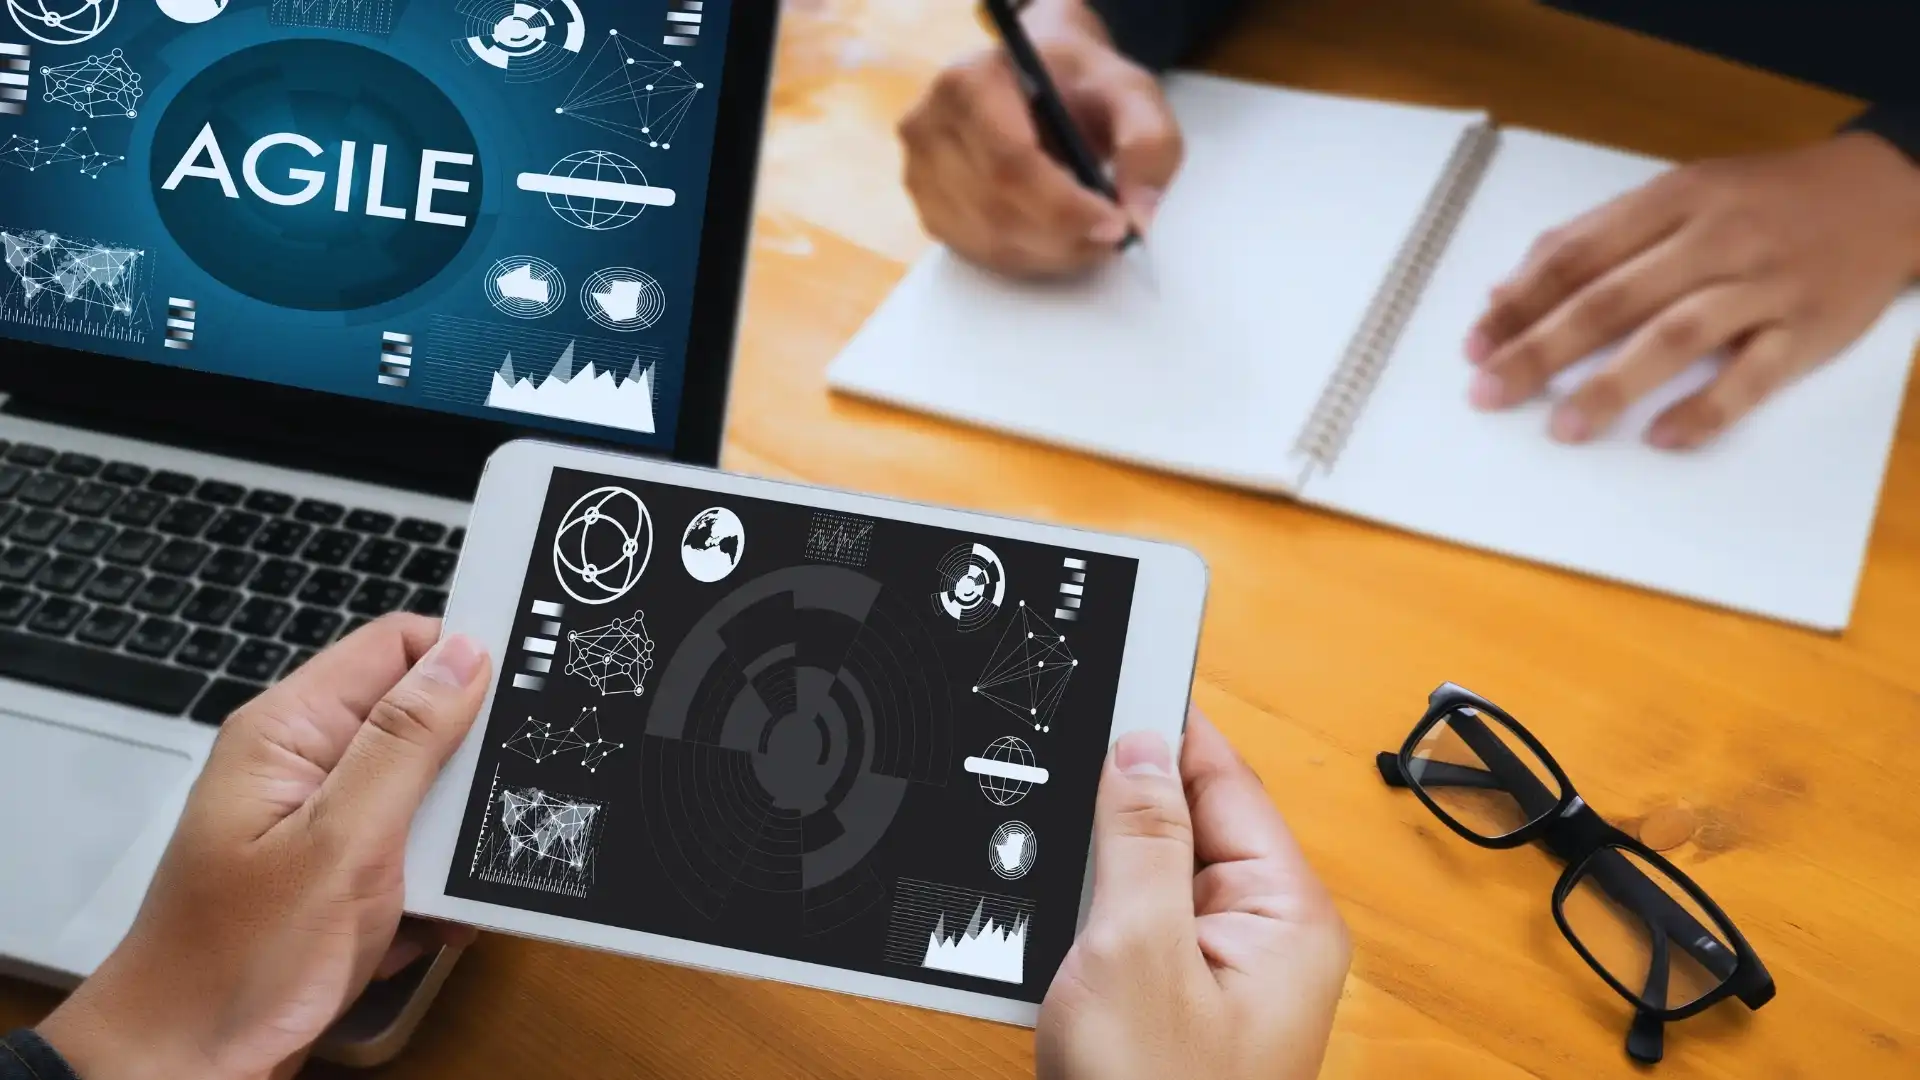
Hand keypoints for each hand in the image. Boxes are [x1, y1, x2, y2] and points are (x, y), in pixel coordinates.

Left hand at [38, 615, 491, 1079]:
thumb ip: (406, 742)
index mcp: (292, 732)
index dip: (464, 661)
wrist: (184, 1069)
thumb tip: (464, 656)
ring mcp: (320, 824)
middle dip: (465, 773)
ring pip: (426, 799)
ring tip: (442, 890)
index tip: (522, 695)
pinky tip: (423, 929)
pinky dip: (431, 894)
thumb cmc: (234, 964)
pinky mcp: (336, 877)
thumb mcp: (340, 843)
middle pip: (420, 722)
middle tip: (485, 814)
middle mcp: (304, 765)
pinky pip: (412, 859)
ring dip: (451, 846)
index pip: (397, 646)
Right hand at [899, 0, 1178, 276]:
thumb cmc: (1079, 85)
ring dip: (1049, 254)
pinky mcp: (928, 209)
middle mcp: (929, 125)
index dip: (1064, 206)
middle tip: (1111, 239)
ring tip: (1090, 239)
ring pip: (987, 240)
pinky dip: (1026, 259)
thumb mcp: (1130, 93)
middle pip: (996, 207)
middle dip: (1063, 236)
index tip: (1115, 225)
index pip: (1010, 162)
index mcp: (970, 81)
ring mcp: (920, 171)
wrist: (1041, 83)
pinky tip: (1057, 241)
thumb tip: (1140, 217)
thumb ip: (1147, 144)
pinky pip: (977, 253)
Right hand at [1037, 707, 1349, 1079]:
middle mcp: (1267, 939)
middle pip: (1185, 825)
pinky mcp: (1177, 1000)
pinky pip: (1132, 926)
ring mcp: (1222, 972)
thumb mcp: (1136, 952)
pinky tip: (1064, 948)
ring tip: (1071, 920)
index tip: (1108, 685)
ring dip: (1100, 878)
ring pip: (1149, 878)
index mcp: (1288, 916)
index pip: (1226, 780)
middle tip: (1062, 824)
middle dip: (1119, 817)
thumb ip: (1141, 840)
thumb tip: (1140, 746)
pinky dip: (1091, 922)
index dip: (1163, 732)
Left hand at [1465, 132, 1919, 448]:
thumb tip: (1508, 291)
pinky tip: (1662, 436)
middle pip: (1614, 298)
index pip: (1578, 255)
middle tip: (1490, 392)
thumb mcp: (1680, 193)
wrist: (1886, 192)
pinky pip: (1753, 375)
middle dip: (1542, 349)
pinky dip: (1706, 409)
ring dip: (1614, 385)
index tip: (1475, 344)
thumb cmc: (1763, 199)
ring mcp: (1764, 285)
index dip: (1521, 302)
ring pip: (1677, 335)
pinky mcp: (1808, 329)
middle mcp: (1716, 239)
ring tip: (1563, 426)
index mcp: (1674, 199)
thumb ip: (1595, 237)